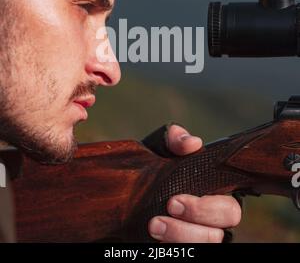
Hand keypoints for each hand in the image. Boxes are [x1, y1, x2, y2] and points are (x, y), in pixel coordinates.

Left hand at [148, 124, 241, 242]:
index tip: (176, 200)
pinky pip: (185, 252)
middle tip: (168, 206)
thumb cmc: (151, 166)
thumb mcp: (159, 149)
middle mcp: (209, 221)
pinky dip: (171, 246)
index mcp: (213, 195)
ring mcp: (195, 236)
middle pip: (222, 231)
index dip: (210, 208)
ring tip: (153, 224)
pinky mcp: (180, 245)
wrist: (124, 191)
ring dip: (179, 236)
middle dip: (197, 220)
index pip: (229, 209)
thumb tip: (193, 143)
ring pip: (206, 244)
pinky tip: (151, 237)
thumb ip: (175, 139)